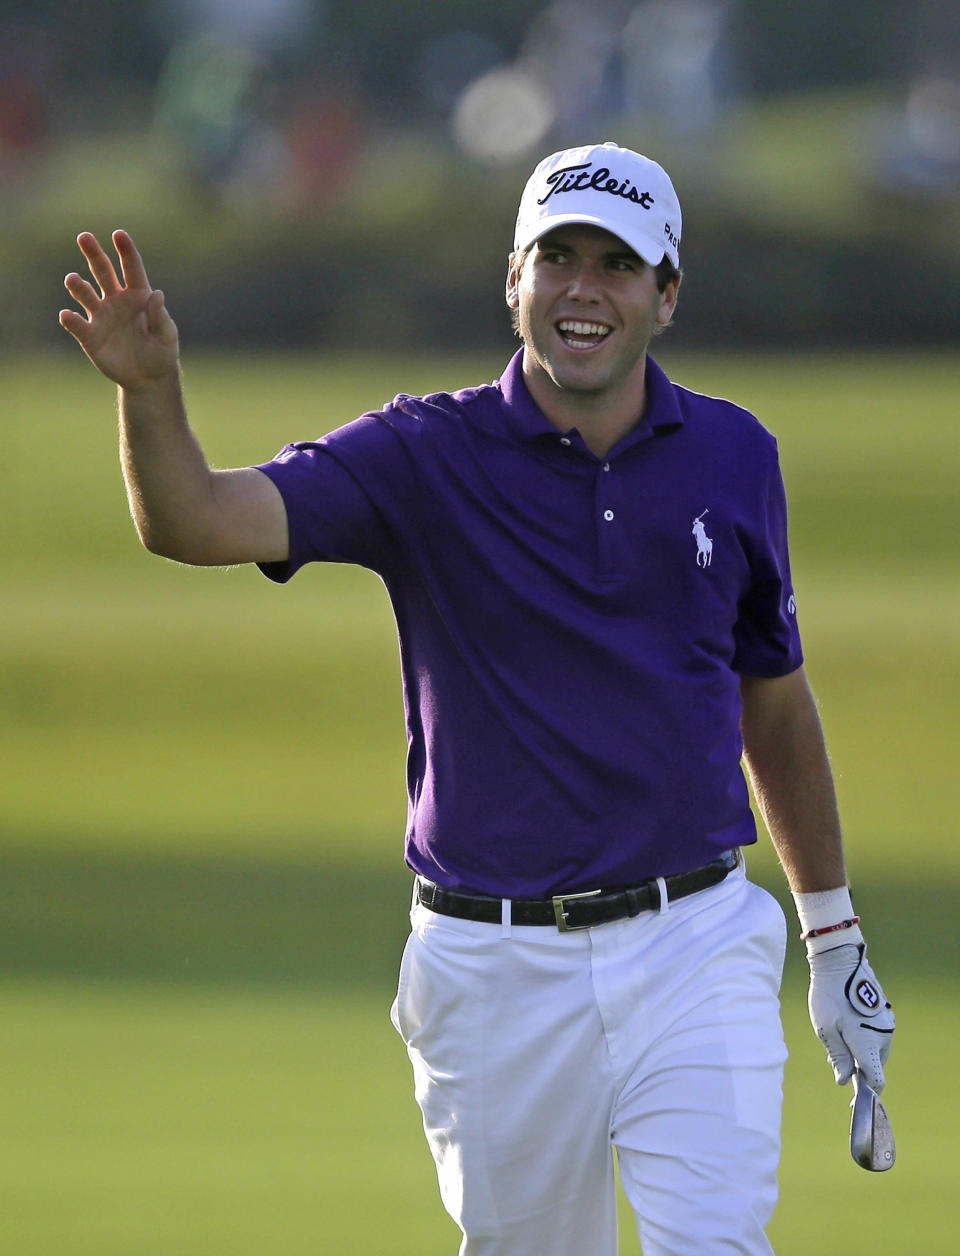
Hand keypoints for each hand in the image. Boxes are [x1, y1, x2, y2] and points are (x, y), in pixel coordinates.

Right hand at [59, 230, 178, 388]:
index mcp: (139, 296)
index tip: (119, 234)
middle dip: (94, 254)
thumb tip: (157, 294)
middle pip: (103, 271)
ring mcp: (101, 316)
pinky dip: (70, 320)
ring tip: (73, 280)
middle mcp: (117, 300)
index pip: (131, 268)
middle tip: (84, 236)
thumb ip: (160, 317)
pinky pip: (76, 325)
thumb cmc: (161, 353)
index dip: (126, 251)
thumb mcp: (166, 337)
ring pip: (86, 294)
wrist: (148, 379)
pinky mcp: (89, 335)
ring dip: (78, 286)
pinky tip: (67, 315)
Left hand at [807, 943, 893, 1091]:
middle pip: (874, 1063)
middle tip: (833, 1056)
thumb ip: (838, 1056)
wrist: (840, 961)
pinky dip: (863, 1036)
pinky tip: (845, 1025)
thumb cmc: (829, 996)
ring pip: (875, 1048)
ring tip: (835, 1036)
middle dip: (857, 1065)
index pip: (877, 1078)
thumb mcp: (826, 1029)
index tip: (854, 1091)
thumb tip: (844, 1080)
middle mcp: (883, 1036)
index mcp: (869, 1043)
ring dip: (859, 1049)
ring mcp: (886, 1023)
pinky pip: (875, 1034)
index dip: (867, 1089)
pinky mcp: (885, 1013)